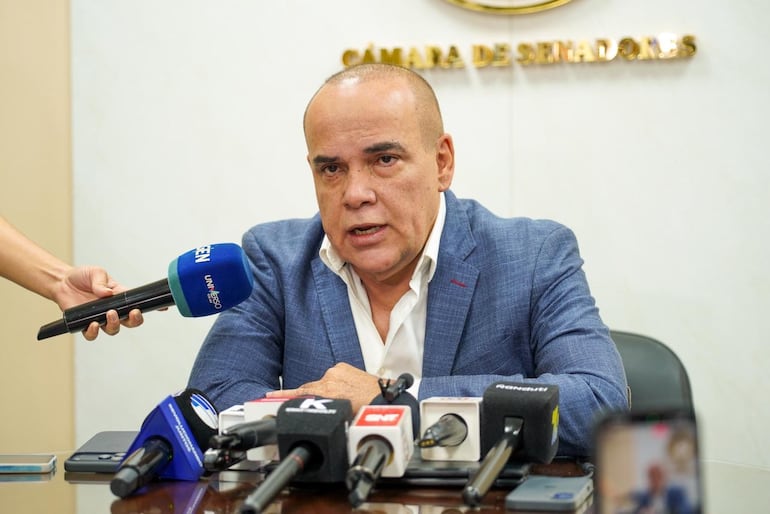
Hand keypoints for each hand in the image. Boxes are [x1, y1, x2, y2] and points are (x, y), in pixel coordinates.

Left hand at [54, 265, 143, 340]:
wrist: (62, 282)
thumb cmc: (83, 277)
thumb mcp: (96, 273)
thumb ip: (101, 282)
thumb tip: (107, 293)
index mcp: (120, 297)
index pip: (139, 303)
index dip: (152, 308)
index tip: (163, 308)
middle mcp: (113, 310)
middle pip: (130, 322)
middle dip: (135, 320)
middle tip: (132, 313)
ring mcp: (100, 318)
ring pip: (114, 329)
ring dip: (115, 324)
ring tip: (110, 314)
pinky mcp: (85, 324)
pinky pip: (92, 335)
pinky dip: (94, 332)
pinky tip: (92, 325)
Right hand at [267, 363, 381, 413]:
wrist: (387, 399)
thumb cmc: (366, 412)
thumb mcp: (340, 417)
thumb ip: (323, 413)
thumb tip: (314, 418)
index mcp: (327, 392)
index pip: (299, 394)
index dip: (282, 396)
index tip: (268, 396)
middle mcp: (330, 378)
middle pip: (309, 388)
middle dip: (304, 396)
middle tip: (293, 402)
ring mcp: (337, 371)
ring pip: (322, 383)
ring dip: (325, 391)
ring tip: (336, 403)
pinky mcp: (344, 367)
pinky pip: (333, 376)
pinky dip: (334, 384)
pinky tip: (342, 393)